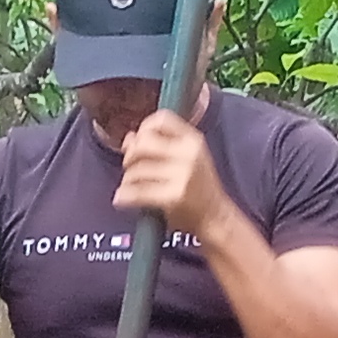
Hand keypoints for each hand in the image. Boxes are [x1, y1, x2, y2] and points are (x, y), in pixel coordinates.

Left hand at [112, 108, 239, 237]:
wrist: (216, 218)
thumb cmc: (198, 188)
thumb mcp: (187, 158)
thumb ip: (159, 145)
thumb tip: (129, 138)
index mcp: (193, 140)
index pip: (162, 119)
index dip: (143, 128)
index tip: (137, 141)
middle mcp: (189, 154)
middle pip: (144, 142)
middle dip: (130, 155)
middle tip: (129, 166)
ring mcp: (183, 175)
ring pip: (138, 169)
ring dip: (127, 179)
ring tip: (129, 187)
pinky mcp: (174, 196)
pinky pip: (138, 192)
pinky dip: (124, 195)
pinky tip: (121, 199)